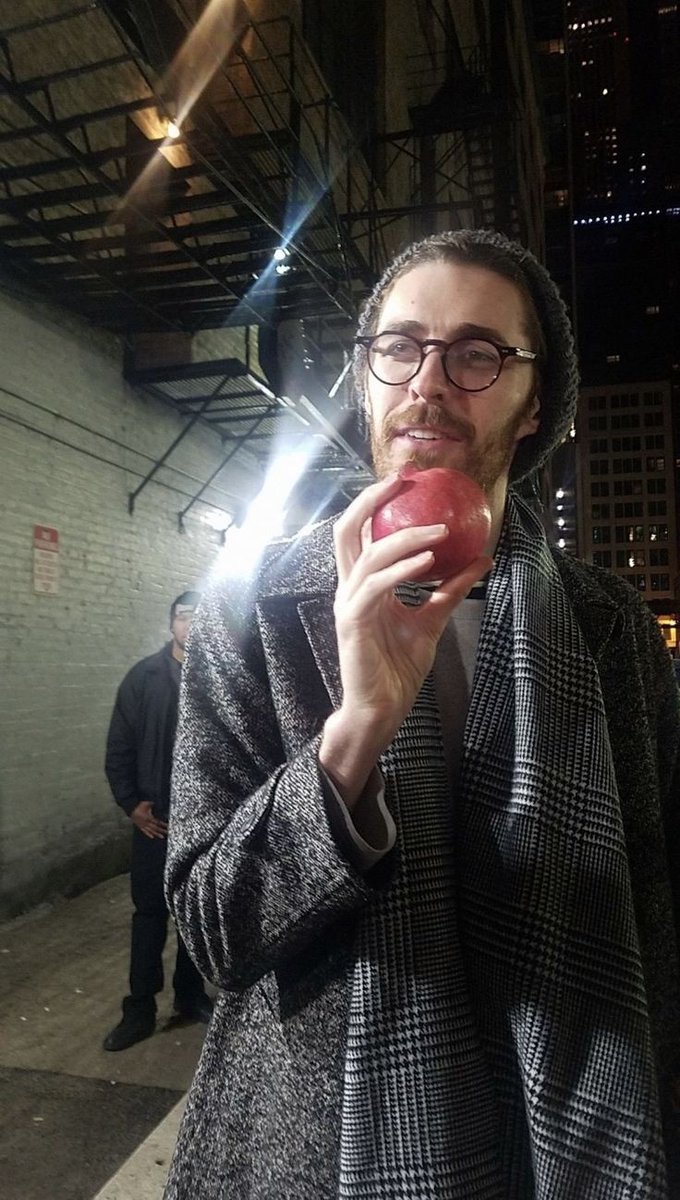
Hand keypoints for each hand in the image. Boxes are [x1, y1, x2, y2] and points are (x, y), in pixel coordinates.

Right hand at [130, 800, 167, 838]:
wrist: (131, 808)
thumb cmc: (140, 805)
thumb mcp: (148, 804)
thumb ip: (154, 805)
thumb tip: (161, 804)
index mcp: (148, 817)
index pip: (158, 822)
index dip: (164, 824)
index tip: (169, 826)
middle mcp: (146, 823)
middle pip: (156, 828)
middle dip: (162, 830)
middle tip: (168, 833)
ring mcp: (143, 825)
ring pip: (151, 831)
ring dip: (157, 834)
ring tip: (162, 837)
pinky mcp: (140, 826)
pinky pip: (144, 831)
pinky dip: (148, 834)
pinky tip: (152, 837)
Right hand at [319, 475, 492, 806]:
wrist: (382, 708)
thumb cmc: (399, 668)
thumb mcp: (432, 620)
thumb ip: (451, 589)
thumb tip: (482, 558)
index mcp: (364, 584)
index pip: (362, 533)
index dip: (377, 503)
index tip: (406, 480)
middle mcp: (351, 588)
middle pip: (347, 531)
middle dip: (371, 501)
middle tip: (403, 481)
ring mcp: (349, 604)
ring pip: (367, 556)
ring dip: (404, 538)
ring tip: (438, 530)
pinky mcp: (352, 623)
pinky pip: (374, 587)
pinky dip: (400, 569)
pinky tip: (427, 560)